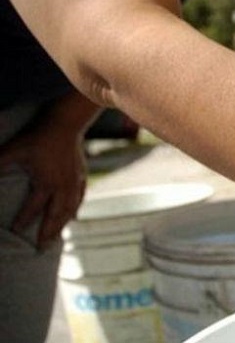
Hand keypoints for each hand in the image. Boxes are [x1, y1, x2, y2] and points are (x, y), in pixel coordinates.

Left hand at [0, 121, 87, 247]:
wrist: (66, 124)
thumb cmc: (38, 137)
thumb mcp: (14, 150)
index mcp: (46, 183)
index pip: (33, 208)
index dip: (23, 221)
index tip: (15, 231)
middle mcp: (62, 187)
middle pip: (55, 216)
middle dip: (47, 233)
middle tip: (41, 249)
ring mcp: (74, 183)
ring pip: (69, 210)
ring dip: (61, 226)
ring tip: (55, 239)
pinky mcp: (81, 176)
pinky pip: (79, 199)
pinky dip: (75, 210)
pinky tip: (73, 217)